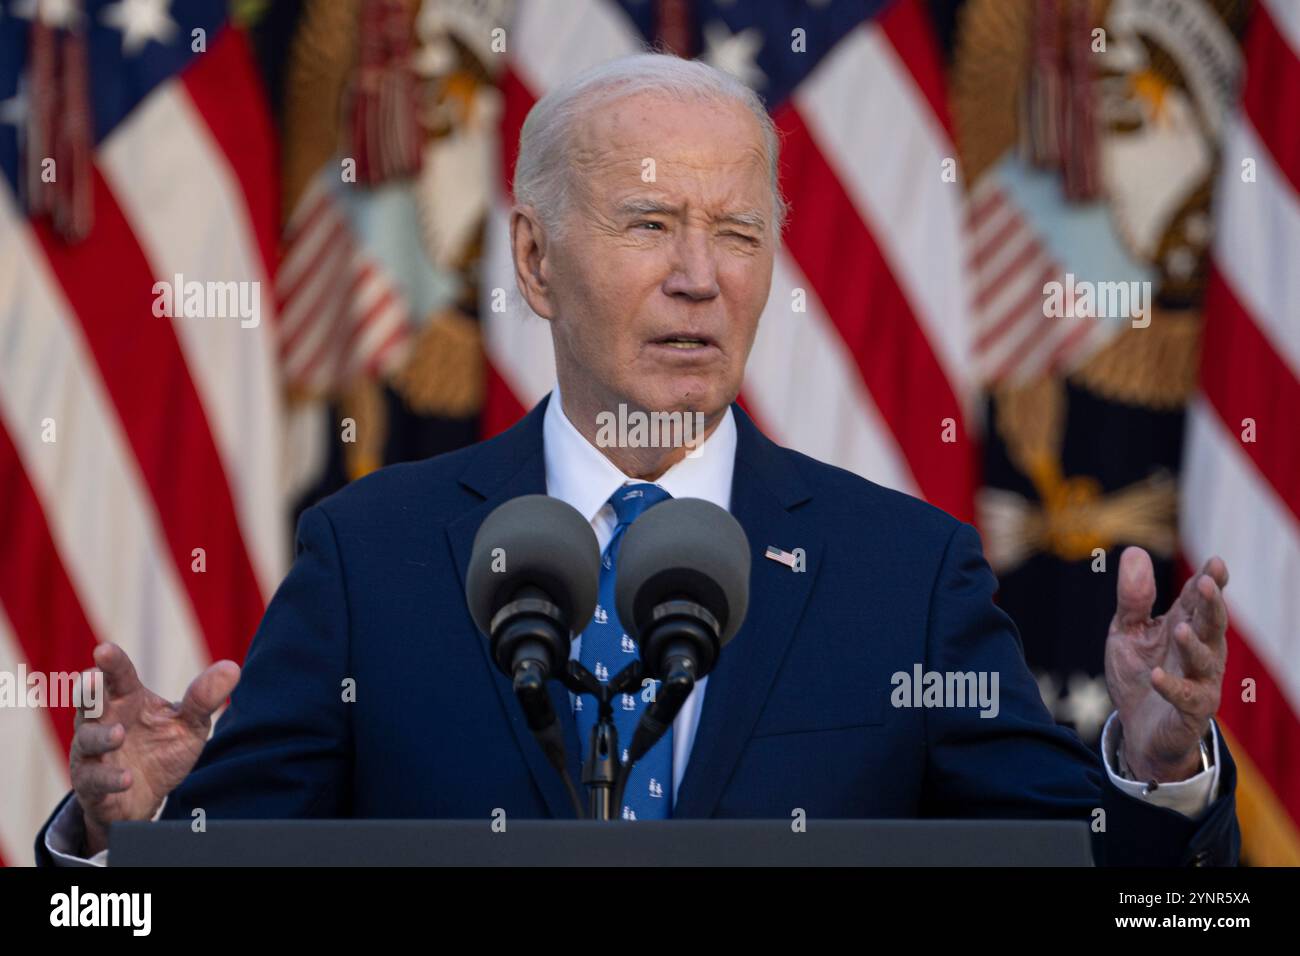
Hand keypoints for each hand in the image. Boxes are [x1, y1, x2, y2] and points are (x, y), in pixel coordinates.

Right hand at [71, 642, 239, 854]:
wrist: (147, 797)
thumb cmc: (162, 749)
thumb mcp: (189, 724)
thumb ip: (204, 698)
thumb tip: (232, 668)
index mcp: (126, 700)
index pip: (117, 676)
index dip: (111, 662)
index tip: (104, 649)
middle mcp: (102, 722)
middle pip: (90, 702)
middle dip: (88, 691)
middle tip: (91, 680)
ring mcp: (92, 753)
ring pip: (87, 739)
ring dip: (101, 736)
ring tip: (119, 734)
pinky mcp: (90, 784)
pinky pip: (93, 779)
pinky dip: (109, 778)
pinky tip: (127, 778)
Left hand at [1103, 547, 1228, 782]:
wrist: (1138, 729)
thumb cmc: (1139, 672)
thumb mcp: (1128, 630)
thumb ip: (1133, 597)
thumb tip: (1134, 551)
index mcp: (1185, 626)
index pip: (1200, 600)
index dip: (1210, 581)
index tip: (1215, 562)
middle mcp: (1200, 651)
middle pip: (1211, 624)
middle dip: (1212, 604)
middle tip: (1207, 583)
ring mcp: (1200, 682)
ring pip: (1206, 660)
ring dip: (1193, 645)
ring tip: (1179, 629)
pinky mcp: (1191, 712)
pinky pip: (1186, 698)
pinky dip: (1172, 687)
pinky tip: (1157, 677)